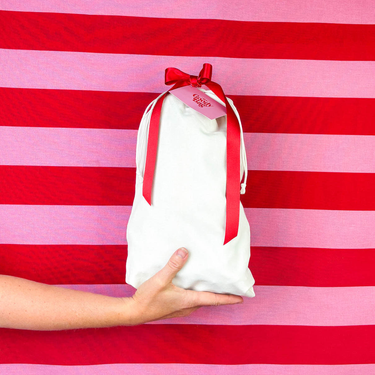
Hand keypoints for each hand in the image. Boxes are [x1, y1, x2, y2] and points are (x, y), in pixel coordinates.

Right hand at [127, 247, 242, 324]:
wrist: (134, 312)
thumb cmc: (147, 298)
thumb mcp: (160, 279)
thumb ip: (173, 265)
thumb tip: (185, 251)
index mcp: (188, 300)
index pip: (214, 300)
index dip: (228, 298)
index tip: (241, 298)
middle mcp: (188, 306)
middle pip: (210, 301)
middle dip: (221, 295)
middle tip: (231, 288)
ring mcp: (181, 309)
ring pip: (201, 301)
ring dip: (209, 295)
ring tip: (215, 285)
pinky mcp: (175, 307)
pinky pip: (192, 301)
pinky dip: (198, 294)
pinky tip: (194, 286)